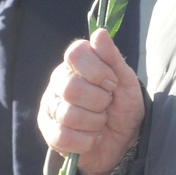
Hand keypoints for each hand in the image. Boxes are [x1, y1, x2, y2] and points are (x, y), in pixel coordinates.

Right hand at [39, 29, 144, 174]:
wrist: (125, 141)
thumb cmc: (123, 106)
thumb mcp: (126, 81)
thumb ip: (112, 57)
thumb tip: (99, 33)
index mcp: (75, 65)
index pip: (75, 53)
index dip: (97, 69)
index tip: (111, 83)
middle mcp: (58, 82)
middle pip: (71, 87)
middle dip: (99, 101)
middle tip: (106, 105)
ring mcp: (51, 107)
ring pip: (68, 114)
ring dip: (95, 123)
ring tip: (100, 123)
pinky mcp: (49, 133)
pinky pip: (63, 137)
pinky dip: (86, 141)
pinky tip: (93, 138)